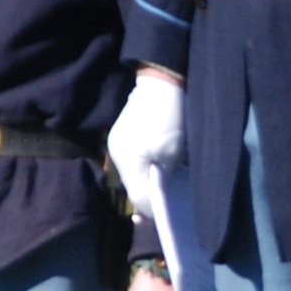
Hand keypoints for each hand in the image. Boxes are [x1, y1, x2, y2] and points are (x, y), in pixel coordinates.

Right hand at [107, 66, 186, 218]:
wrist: (162, 79)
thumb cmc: (170, 117)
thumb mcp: (173, 153)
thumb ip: (164, 181)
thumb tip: (160, 205)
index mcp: (126, 161)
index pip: (138, 199)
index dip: (156, 209)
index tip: (175, 211)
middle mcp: (116, 155)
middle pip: (134, 188)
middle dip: (153, 196)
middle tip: (174, 199)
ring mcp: (116, 145)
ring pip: (134, 175)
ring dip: (150, 181)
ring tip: (168, 183)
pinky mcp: (122, 136)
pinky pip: (134, 162)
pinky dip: (146, 167)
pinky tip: (160, 166)